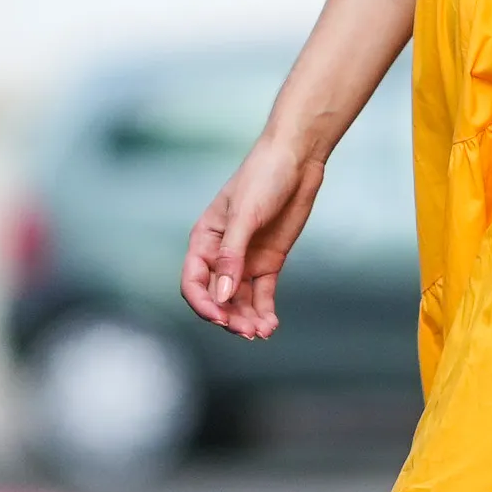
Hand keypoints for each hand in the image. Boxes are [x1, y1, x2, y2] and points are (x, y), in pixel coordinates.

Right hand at [182, 133, 325, 339]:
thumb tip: (223, 294)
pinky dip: (265, 311)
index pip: (194, 282)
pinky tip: (271, 324)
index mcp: (204, 240)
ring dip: (248, 319)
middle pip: (218, 297)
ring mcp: (245, 260)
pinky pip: (262, 294)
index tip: (220, 318)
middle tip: (248, 331)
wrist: (297, 160)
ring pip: (240, 301)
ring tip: (262, 331)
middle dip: (230, 317)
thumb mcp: (244, 215)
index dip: (203, 304)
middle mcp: (221, 255)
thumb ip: (232, 256)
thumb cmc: (263, 177)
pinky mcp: (269, 262)